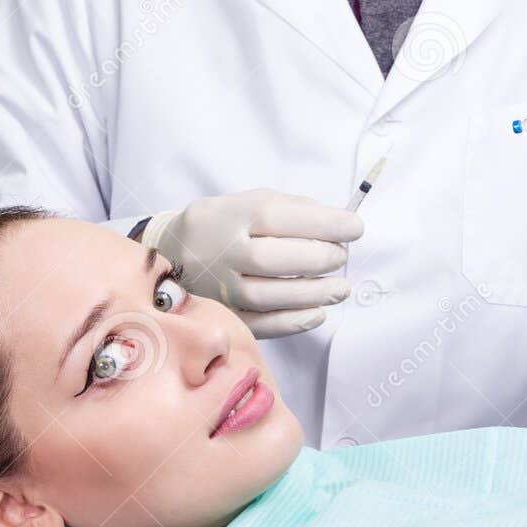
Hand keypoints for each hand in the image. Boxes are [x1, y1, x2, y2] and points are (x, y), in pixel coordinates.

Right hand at [140, 188, 363, 337]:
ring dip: (312, 294)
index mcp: (230, 215)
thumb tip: (338, 224)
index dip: (323, 223)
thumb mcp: (249, 201)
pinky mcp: (221, 314)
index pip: (278, 216)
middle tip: (341, 257)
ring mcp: (218, 287)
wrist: (171, 252)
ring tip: (340, 288)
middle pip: (272, 258)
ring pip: (268, 295)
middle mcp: (220, 251)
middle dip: (318, 258)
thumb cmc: (224, 224)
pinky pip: (259, 324)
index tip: (355, 228)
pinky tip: (317, 313)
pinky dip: (293, 322)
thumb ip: (292, 209)